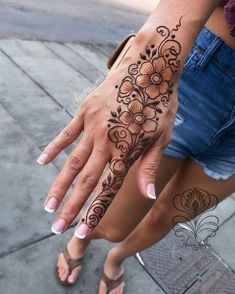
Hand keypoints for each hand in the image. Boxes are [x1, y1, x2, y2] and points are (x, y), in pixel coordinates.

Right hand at [39, 20, 181, 236]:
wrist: (149, 66)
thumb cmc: (159, 103)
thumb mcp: (163, 136)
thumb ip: (150, 167)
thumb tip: (147, 195)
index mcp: (127, 151)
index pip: (108, 190)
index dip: (94, 213)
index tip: (81, 232)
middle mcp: (106, 142)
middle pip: (86, 181)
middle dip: (72, 207)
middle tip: (57, 227)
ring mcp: (92, 126)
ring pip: (72, 162)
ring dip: (59, 185)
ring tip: (48, 204)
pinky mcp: (84, 111)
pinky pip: (66, 133)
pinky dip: (54, 148)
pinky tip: (42, 161)